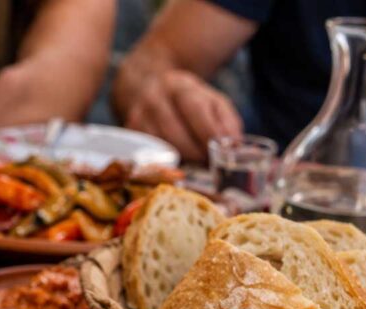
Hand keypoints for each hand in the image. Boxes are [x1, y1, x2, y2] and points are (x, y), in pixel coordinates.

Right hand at [123, 70, 242, 161]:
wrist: (148, 87)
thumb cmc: (188, 101)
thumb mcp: (212, 102)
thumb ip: (227, 123)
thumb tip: (236, 149)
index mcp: (181, 86)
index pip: (195, 109)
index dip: (208, 133)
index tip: (220, 151)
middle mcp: (155, 98)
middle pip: (175, 131)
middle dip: (195, 152)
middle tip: (208, 164)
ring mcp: (138, 115)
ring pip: (160, 145)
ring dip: (180, 159)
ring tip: (194, 164)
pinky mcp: (129, 132)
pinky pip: (148, 152)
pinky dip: (165, 161)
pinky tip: (176, 162)